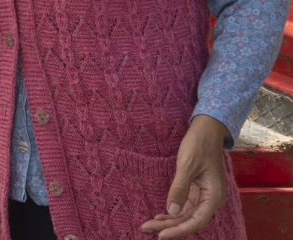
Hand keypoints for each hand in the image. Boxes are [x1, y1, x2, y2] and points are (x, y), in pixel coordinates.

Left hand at [140, 115, 228, 237]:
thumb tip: (171, 211)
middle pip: (189, 221)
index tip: (161, 235)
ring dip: (169, 221)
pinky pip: (184, 207)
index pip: (196, 221)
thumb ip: (179, 188)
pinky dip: (172, 212)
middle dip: (168, 227)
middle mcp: (210, 200)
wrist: (206, 130)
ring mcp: (203, 196)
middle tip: (146, 229)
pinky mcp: (196, 190)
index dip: (178, 230)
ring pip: (186, 215)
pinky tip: (160, 216)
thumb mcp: (187, 165)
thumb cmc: (199, 145)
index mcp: (214, 196)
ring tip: (149, 225)